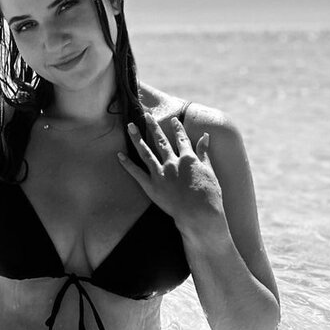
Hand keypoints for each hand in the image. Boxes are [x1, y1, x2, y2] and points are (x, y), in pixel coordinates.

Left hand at [117, 115, 225, 234]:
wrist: (199, 214)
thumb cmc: (209, 196)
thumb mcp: (210, 171)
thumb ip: (204, 153)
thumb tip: (205, 136)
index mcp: (188, 158)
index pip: (182, 139)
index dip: (177, 129)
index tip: (173, 120)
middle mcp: (173, 162)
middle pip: (161, 141)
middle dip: (153, 127)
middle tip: (147, 115)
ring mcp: (161, 174)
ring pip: (146, 152)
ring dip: (137, 138)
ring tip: (130, 126)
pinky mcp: (151, 187)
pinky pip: (136, 173)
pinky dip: (127, 164)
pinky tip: (119, 155)